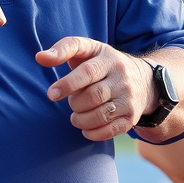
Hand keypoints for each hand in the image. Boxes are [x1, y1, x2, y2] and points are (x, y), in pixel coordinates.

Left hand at [37, 37, 153, 140]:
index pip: (88, 72)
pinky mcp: (131, 118)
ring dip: (81, 120)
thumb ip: (64, 49)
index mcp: (108, 59)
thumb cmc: (103, 63)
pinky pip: (110, 131)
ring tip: (76, 115)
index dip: (67, 84)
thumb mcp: (88, 49)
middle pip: (93, 96)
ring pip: (101, 115)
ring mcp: (129, 99)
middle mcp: (122, 78)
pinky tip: (86, 128)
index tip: (52, 94)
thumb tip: (40, 57)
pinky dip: (93, 133)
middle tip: (71, 102)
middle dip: (75, 103)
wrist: (143, 80)